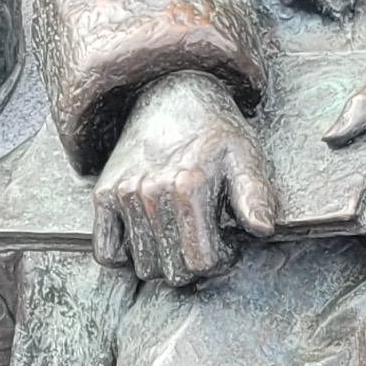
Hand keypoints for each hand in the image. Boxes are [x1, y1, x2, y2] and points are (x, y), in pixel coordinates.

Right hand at [94, 70, 276, 285]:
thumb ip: (255, 194)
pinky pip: (106, 253)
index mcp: (188, 186)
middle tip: (207, 237)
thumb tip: (262, 228)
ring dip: (166, 259)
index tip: (228, 242)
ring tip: (184, 232)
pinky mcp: (103, 195)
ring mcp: (123, 194)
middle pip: (173, 271)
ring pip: (144, 267)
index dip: (222, 260)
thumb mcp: (244, 156)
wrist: (171, 94)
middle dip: (196, 262)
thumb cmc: (214, 132)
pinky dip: (127, 255)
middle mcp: (150, 192)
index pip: (202, 262)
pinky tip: (151, 237)